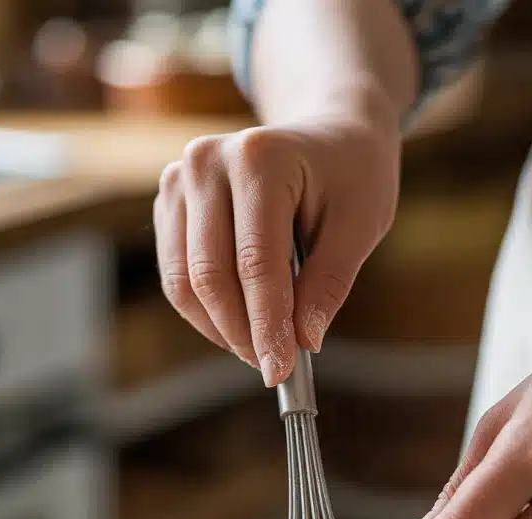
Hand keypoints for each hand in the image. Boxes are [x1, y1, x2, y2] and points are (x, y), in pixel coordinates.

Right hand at [153, 112, 400, 385]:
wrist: (328, 135)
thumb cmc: (351, 177)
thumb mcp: (361, 226)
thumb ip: (329, 284)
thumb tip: (303, 341)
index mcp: (259, 158)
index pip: (255, 262)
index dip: (267, 325)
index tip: (281, 370)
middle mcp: (206, 162)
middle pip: (209, 275)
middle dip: (242, 333)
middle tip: (274, 367)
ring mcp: (179, 180)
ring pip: (184, 283)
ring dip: (221, 329)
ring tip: (261, 348)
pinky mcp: (170, 203)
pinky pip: (177, 276)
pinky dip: (207, 312)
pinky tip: (242, 323)